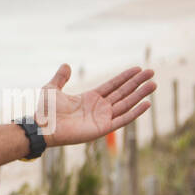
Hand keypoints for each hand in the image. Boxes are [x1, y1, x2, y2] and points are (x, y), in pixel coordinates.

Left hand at [35, 63, 155, 145]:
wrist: (41, 127)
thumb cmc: (44, 111)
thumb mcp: (52, 89)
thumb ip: (61, 78)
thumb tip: (66, 64)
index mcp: (90, 98)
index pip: (113, 85)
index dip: (125, 77)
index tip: (138, 68)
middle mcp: (98, 108)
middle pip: (123, 93)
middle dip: (137, 83)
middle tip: (152, 72)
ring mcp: (102, 118)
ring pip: (126, 104)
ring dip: (140, 95)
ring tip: (154, 84)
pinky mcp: (102, 129)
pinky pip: (122, 120)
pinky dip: (135, 112)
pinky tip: (147, 103)